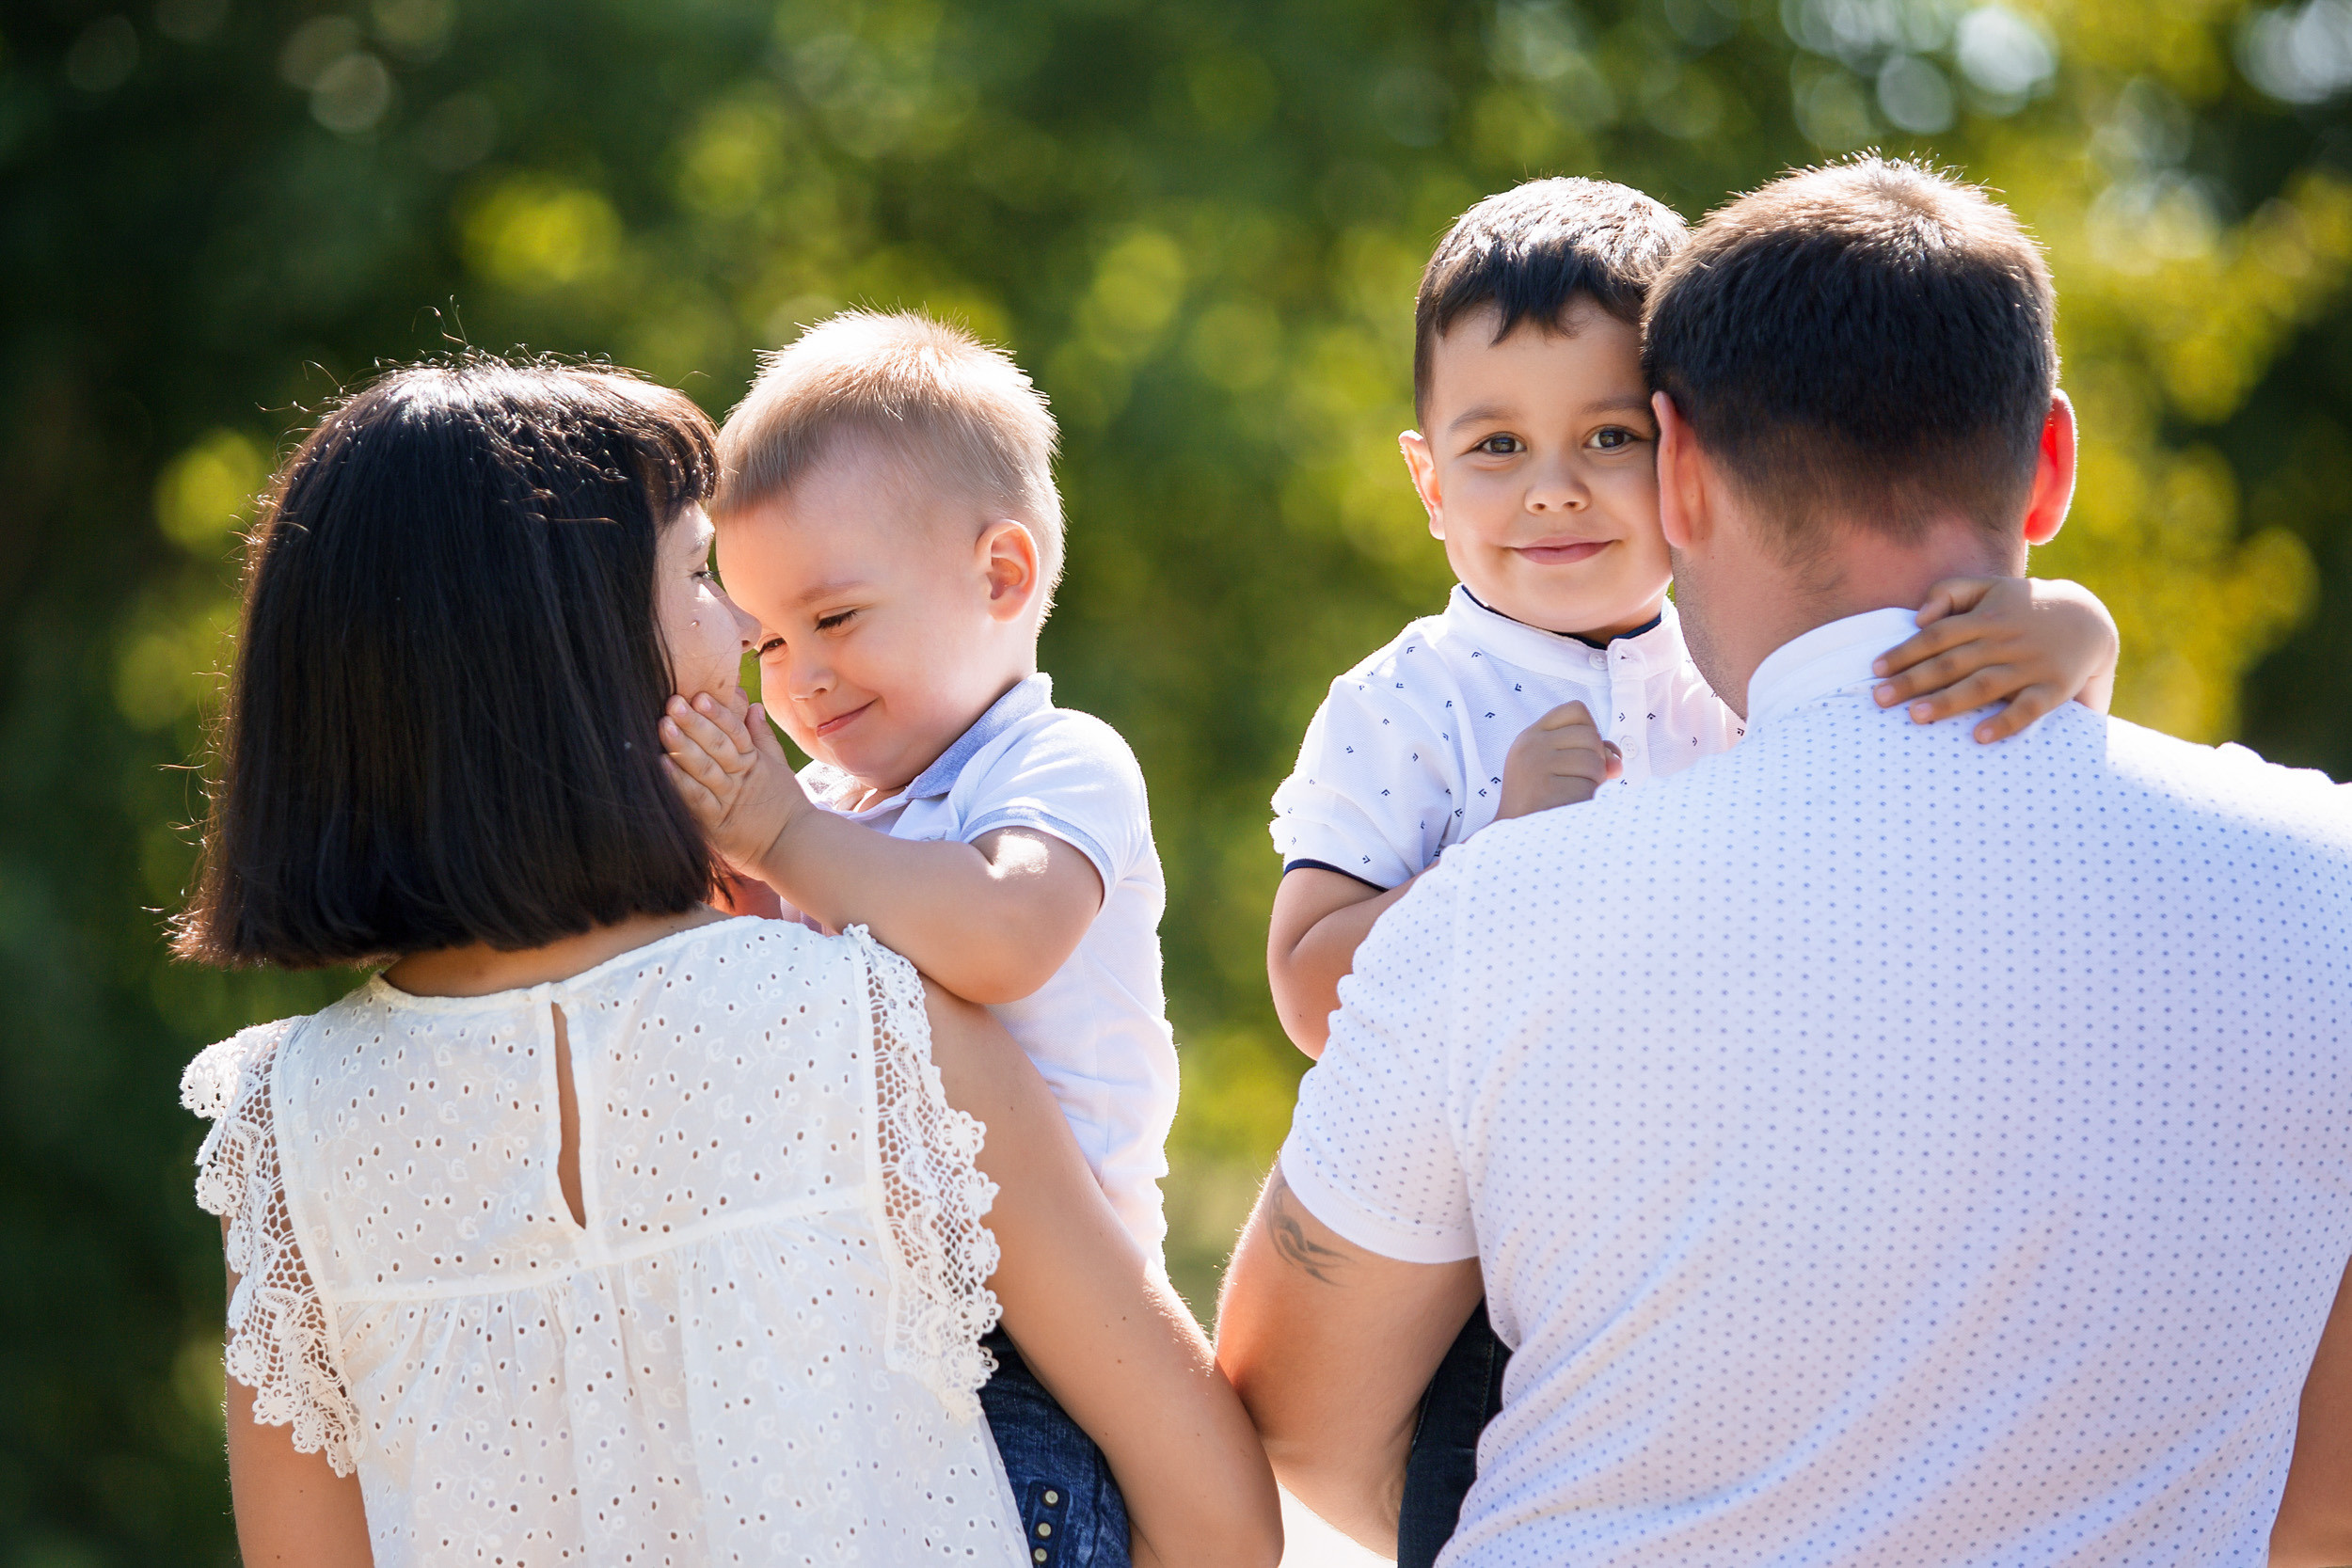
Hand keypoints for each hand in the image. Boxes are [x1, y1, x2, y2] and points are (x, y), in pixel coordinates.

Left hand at [659, 689, 812, 873]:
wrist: (794, 846)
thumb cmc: (784, 805)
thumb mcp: (777, 767)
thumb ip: (762, 737)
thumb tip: (753, 706)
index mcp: (754, 761)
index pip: (735, 732)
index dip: (718, 714)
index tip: (700, 696)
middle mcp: (740, 777)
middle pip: (717, 746)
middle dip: (695, 723)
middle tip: (673, 703)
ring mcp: (728, 800)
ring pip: (705, 769)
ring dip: (683, 747)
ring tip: (664, 726)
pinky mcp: (716, 824)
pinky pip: (697, 799)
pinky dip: (680, 782)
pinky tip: (662, 765)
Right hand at [1495, 700, 1621, 820]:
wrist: (1516, 835)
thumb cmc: (1545, 798)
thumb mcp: (1561, 765)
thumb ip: (1591, 752)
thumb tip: (1616, 763)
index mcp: (1531, 735)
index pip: (1576, 710)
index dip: (1591, 729)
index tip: (1581, 751)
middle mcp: (1530, 745)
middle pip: (1591, 735)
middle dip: (1596, 760)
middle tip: (1575, 781)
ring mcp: (1535, 766)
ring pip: (1594, 762)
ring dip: (1594, 783)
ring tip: (1570, 795)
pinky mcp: (1544, 790)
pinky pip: (1589, 787)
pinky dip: (1587, 800)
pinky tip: (1568, 808)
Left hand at [1872, 576, 2119, 742]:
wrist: (2091, 619)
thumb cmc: (2025, 605)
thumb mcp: (1990, 586)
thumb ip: (1949, 592)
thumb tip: (1918, 617)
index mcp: (1986, 617)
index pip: (1937, 635)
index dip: (1905, 651)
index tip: (1875, 670)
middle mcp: (2005, 641)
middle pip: (1953, 662)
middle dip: (1914, 681)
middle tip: (1879, 698)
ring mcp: (2030, 665)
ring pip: (1984, 685)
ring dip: (1949, 702)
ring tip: (1915, 716)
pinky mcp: (2053, 688)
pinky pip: (2029, 708)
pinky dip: (2005, 722)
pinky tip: (1979, 737)